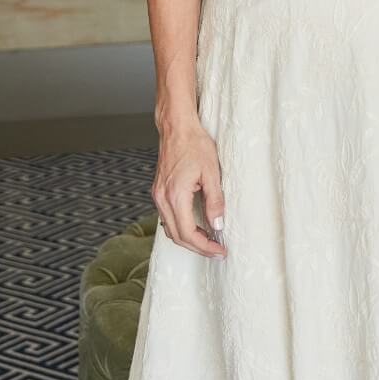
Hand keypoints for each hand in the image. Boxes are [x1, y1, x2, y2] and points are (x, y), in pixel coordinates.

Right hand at [152, 121, 226, 257]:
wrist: (177, 128)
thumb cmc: (195, 145)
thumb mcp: (212, 173)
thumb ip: (215, 201)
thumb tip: (218, 225)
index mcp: (175, 195)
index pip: (188, 233)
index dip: (205, 246)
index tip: (220, 250)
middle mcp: (162, 198)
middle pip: (177, 236)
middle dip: (198, 247)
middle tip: (217, 251)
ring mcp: (157, 196)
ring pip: (170, 229)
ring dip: (189, 239)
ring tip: (209, 241)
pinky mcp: (158, 192)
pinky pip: (167, 218)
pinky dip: (181, 228)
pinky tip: (196, 227)